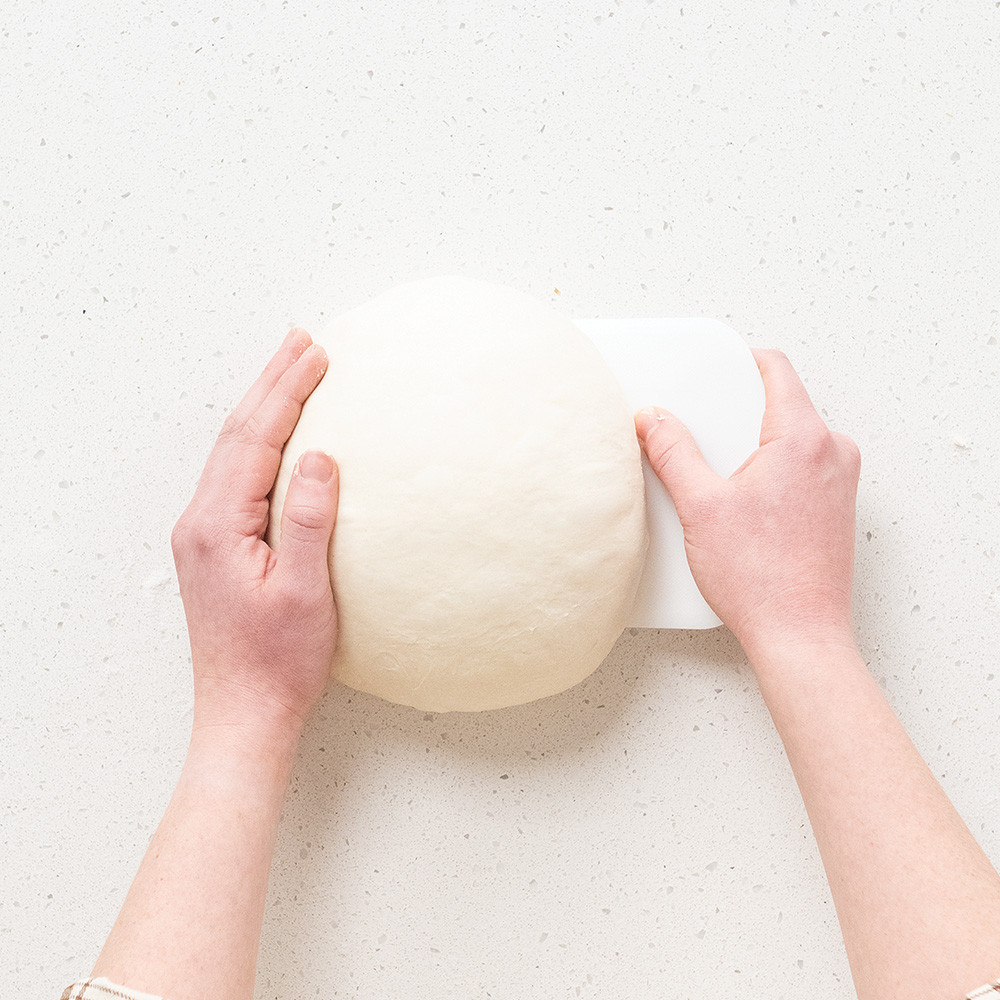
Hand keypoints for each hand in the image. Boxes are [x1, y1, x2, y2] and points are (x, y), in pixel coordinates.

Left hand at [171, 328, 338, 740]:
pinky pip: (237, 476)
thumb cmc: (278, 662)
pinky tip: (279, 435)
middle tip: (301, 341)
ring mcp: (204, 535)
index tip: (315, 354)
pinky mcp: (216, 547)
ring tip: (290, 371)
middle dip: (270, 384)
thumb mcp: (305, 592)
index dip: (286, 392)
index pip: (254, 440)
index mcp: (217, 527)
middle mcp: (200, 523)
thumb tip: (319, 457)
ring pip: (233, 452)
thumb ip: (310, 521)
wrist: (244, 712)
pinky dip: (260, 442)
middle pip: (236, 435)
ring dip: (263, 408)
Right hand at [634, 349, 860, 661]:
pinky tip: (741, 505)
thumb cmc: (761, 580)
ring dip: (752, 446)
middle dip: (736, 413)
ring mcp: (841, 481)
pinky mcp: (837, 507)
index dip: (738, 361)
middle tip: (702, 435)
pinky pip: (801, 468)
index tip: (713, 367)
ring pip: (790, 438)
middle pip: (780, 404)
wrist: (800, 636)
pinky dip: (769, 471)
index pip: (775, 370)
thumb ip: (673, 453)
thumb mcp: (700, 506)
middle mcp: (833, 453)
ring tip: (719, 480)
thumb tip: (653, 419)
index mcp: (804, 439)